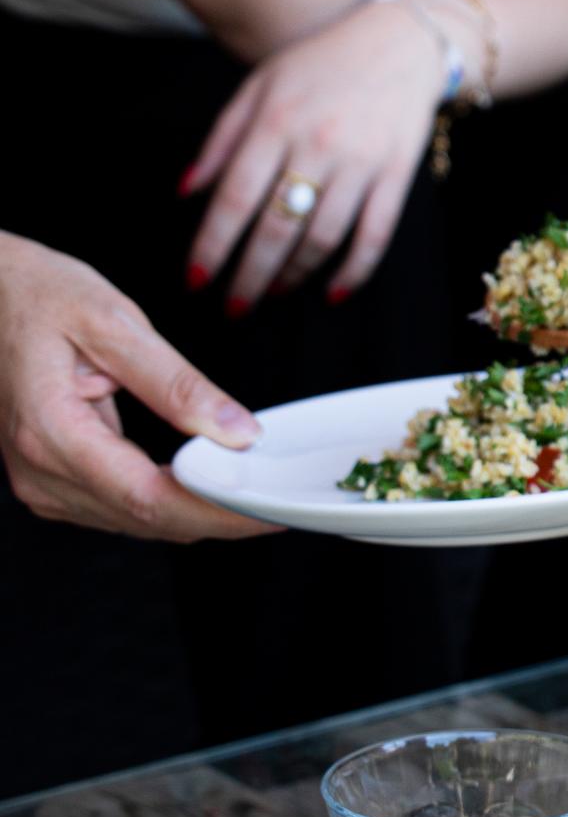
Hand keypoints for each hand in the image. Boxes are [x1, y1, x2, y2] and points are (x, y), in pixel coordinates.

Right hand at [0, 233, 273, 540]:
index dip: (216, 511)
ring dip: (198, 510)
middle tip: (280, 496)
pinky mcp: (53, 478)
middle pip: (147, 519)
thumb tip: (237, 432)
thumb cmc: (38, 295)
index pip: (148, 498)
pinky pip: (123, 505)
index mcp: (50, 432)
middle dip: (219, 514)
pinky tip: (208, 478)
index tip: (269, 511)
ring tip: (254, 485)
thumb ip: (177, 384)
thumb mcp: (114, 323)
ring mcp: (41, 481)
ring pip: (138, 521)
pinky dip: (171, 498)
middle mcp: (40, 470)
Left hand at [183, 0, 449, 311]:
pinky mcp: (397, 176)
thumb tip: (186, 194)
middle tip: (232, 309)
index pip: (235, 198)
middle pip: (278, 228)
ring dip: (294, 276)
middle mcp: (318, 145)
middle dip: (250, 276)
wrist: (400, 42)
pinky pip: (375, 235)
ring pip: (323, 237)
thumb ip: (222, 138)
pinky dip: (353, 271)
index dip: (213, 245)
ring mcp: (362, 163)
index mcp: (276, 121)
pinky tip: (331, 293)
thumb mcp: (260, 85)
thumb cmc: (320, 63)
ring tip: (272, 294)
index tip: (196, 280)